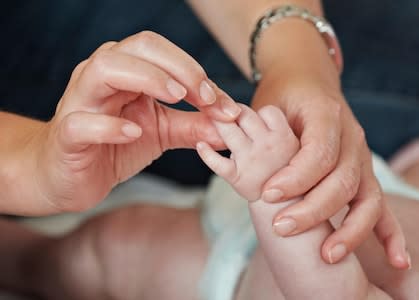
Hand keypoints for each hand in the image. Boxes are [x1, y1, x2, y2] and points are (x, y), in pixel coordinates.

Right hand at [25, 31, 240, 214]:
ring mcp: (81, 102)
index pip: (162, 53)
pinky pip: (82, 122)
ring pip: (104, 69)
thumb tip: (232, 122)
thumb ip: (194, 125)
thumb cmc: (114, 146)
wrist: (70, 177)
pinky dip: (109, 125)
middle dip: (178, 67)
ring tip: (175, 98)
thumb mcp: (161, 132)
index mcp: (127, 72)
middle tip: (205, 96)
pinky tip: (133, 132)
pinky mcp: (67, 134)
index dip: (195, 72)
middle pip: (137, 48)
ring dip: (147, 78)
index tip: (225, 104)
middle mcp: (102, 77)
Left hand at [197, 104, 298, 200]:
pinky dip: (206, 153)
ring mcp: (252, 160)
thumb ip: (278, 130)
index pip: (268, 111)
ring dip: (217, 123)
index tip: (254, 122)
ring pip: (227, 129)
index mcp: (285, 137)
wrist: (282, 207)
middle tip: (228, 119)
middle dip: (233, 114)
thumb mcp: (293, 149)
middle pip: (245, 114)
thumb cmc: (283, 173)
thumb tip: (253, 112)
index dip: (259, 114)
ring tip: (212, 122)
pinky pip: (217, 161)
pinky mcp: (237, 176)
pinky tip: (201, 146)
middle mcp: (268, 146)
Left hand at [252, 70, 409, 269]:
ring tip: (326, 255)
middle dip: (313, 209)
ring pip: (367, 196)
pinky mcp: (366, 174)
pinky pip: (382, 206)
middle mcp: (352, 136)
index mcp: (327, 114)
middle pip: (343, 179)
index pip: (318, 151)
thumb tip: (217, 149)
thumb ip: (254, 128)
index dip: (296, 177)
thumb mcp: (267, 101)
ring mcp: (363, 156)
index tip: (268, 195)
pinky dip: (391, 234)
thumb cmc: (283, 94)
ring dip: (350, 230)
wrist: (309, 78)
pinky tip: (398, 261)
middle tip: (281, 227)